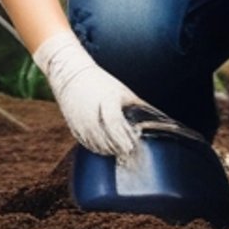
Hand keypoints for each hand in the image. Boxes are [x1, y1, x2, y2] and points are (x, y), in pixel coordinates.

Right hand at [33, 28, 143, 159]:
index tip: (132, 147)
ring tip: (120, 151)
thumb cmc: (101, 82)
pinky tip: (106, 149)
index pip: (114, 125)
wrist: (70, 75)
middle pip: (105, 139)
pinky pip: (86, 143)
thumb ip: (138, 106)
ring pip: (95, 145)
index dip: (124, 138)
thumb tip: (158, 119)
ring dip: (108, 151)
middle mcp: (91, 114)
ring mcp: (80, 122)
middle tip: (130, 153)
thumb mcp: (122, 91)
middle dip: (119, 148)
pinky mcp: (73, 127)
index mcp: (105, 101)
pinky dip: (97, 148)